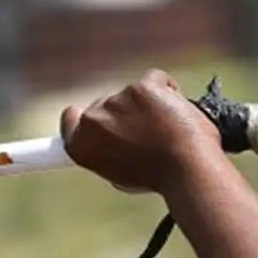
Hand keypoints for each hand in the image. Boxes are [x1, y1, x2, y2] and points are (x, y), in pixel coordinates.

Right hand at [60, 69, 220, 192]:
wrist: (186, 169)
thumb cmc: (158, 177)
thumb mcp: (119, 173)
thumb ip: (108, 149)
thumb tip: (116, 136)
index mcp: (81, 145)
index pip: (71, 118)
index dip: (86, 117)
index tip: (101, 121)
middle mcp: (92, 120)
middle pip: (106, 103)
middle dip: (126, 113)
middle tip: (148, 135)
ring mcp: (116, 100)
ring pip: (133, 94)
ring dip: (148, 105)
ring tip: (166, 131)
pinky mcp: (141, 86)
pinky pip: (155, 80)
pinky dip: (167, 91)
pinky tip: (176, 113)